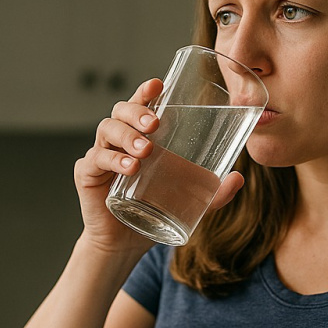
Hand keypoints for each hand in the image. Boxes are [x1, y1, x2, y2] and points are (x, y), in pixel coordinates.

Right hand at [74, 78, 244, 253]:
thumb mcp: (189, 201)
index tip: (157, 85)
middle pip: (120, 111)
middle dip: (137, 111)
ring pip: (107, 130)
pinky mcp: (87, 174)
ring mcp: (100, 155)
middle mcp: (118, 140)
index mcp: (139, 136)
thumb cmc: (154, 211)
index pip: (140, 105)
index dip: (145, 91)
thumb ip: (213, 192)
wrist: (126, 243)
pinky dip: (113, 161)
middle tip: (155, 124)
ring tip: (145, 150)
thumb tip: (239, 178)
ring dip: (127, 136)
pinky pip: (96, 159)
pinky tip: (129, 169)